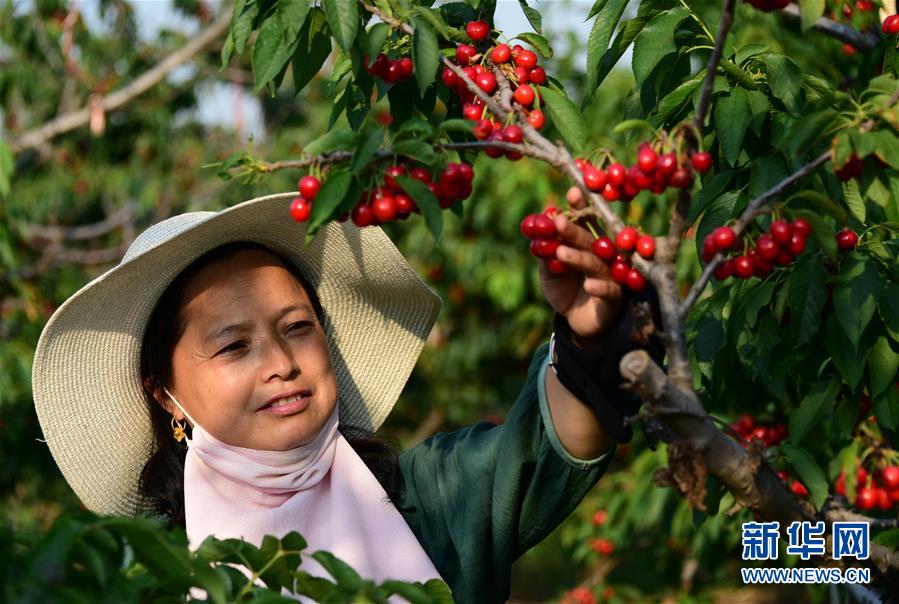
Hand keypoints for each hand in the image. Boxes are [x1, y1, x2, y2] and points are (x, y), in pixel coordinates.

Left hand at [538, 187, 624, 347]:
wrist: (576, 322)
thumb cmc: (565, 290)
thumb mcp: (550, 273)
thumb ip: (545, 254)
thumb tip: (535, 232)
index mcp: (587, 244)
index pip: (585, 222)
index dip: (580, 207)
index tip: (572, 192)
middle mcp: (602, 255)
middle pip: (589, 239)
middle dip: (574, 230)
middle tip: (558, 221)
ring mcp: (610, 275)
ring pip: (596, 263)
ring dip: (579, 257)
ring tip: (561, 253)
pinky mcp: (614, 297)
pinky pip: (608, 290)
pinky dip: (599, 286)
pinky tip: (588, 284)